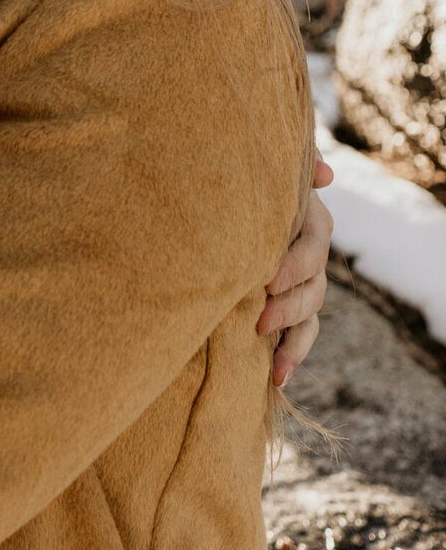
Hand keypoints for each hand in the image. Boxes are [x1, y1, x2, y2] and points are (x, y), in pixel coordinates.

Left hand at [257, 156, 333, 386]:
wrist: (223, 211)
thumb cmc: (244, 185)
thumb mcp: (264, 175)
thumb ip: (295, 171)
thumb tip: (326, 174)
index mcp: (309, 221)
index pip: (315, 244)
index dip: (296, 264)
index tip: (267, 281)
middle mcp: (311, 256)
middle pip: (315, 286)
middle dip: (289, 307)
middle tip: (260, 319)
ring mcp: (303, 286)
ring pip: (311, 316)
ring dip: (294, 342)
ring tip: (272, 364)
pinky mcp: (290, 311)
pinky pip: (301, 338)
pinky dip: (291, 358)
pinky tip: (276, 378)